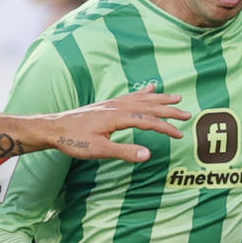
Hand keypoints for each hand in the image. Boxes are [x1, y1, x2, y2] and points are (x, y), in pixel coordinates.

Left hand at [41, 84, 188, 163]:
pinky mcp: (108, 105)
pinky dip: (143, 92)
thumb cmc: (74, 141)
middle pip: (149, 107)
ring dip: (160, 99)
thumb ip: (125, 152)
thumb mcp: (99, 150)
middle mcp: (118, 107)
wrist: (54, 128)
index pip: (149, 121)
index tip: (180, 135)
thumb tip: (149, 154)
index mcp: (118, 117)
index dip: (166, 128)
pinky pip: (131, 96)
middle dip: (169, 111)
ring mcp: (113, 104)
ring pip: (142, 99)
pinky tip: (150, 88)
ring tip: (176, 98)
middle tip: (187, 114)